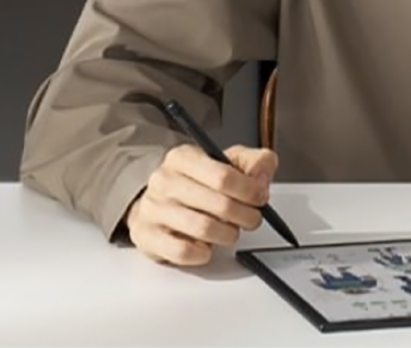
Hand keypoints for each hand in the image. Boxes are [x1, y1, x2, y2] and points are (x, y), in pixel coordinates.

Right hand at [126, 144, 276, 265]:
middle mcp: (164, 181)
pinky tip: (207, 245)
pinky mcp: (148, 237)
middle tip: (252, 218)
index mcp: (183, 158)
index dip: (250, 190)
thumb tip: (262, 174)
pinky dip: (203, 252)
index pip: (223, 176)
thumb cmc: (196, 184)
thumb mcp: (226, 163)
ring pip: (204, 229)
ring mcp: (153, 210)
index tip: (260, 197)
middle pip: (219, 204)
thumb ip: (253, 162)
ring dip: (227, 234)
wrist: (158, 202)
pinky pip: (183, 251)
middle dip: (245, 215)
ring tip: (230, 231)